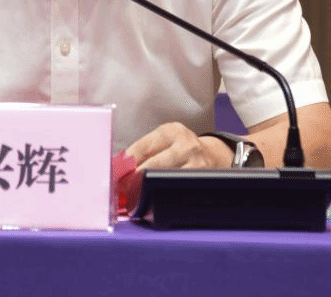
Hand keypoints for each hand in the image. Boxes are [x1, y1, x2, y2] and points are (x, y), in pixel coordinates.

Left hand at [116, 122, 232, 209]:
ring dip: (148, 189)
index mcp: (172, 131)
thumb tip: (119, 165)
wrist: (215, 155)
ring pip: (166, 179)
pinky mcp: (201, 181)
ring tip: (133, 196)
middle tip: (121, 188)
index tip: (116, 172)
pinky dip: (163, 195)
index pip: (144, 146)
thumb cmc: (180, 147)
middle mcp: (186, 146)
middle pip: (155, 164)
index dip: (128, 161)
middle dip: (135, 178)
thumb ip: (144, 149)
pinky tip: (152, 199)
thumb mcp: (165, 139)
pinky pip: (178, 190)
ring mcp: (196, 165)